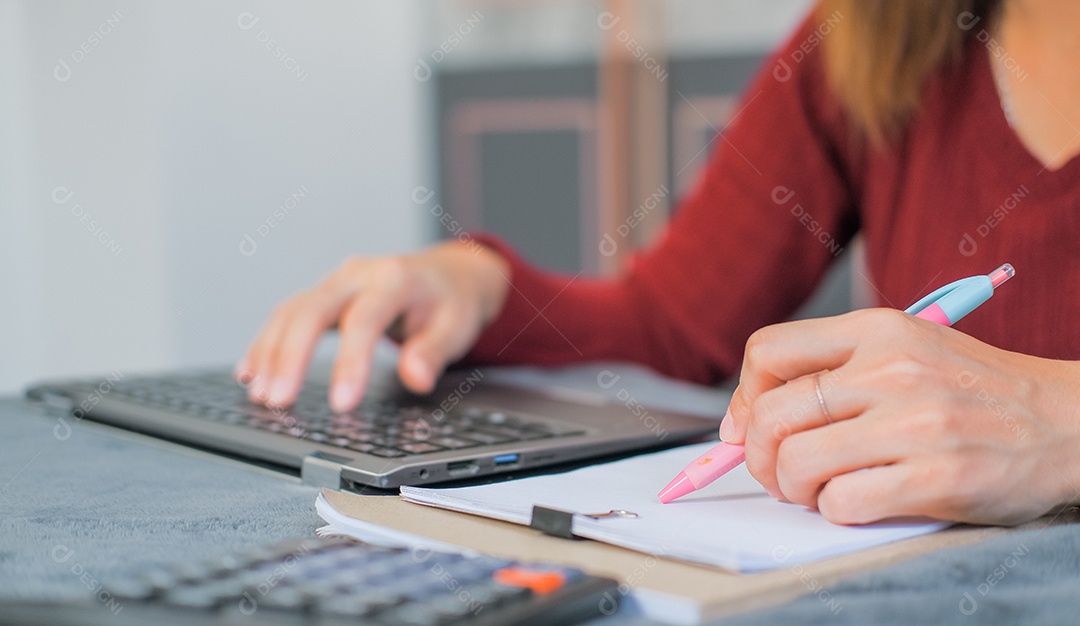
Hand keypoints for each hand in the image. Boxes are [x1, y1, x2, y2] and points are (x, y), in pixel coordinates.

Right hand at [236, 241, 509, 411]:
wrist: (450, 273)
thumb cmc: (452, 302)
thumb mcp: (457, 327)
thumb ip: (435, 353)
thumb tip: (416, 379)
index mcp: (395, 280)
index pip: (364, 320)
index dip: (350, 363)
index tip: (342, 404)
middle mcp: (359, 275)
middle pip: (312, 310)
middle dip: (290, 358)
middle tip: (277, 402)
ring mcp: (338, 282)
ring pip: (292, 311)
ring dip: (271, 353)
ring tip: (260, 395)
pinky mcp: (325, 294)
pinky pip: (288, 314)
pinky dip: (267, 343)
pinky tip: (250, 372)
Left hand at [719, 308, 1079, 524]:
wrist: (1068, 422)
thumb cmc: (975, 391)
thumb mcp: (907, 349)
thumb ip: (834, 370)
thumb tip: (747, 417)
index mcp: (878, 330)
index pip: (768, 351)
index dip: (742, 396)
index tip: (745, 426)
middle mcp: (891, 370)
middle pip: (770, 414)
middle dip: (758, 455)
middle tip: (778, 472)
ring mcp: (914, 423)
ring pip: (796, 463)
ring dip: (795, 488)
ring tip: (820, 489)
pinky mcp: (936, 476)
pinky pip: (841, 502)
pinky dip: (835, 510)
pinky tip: (859, 501)